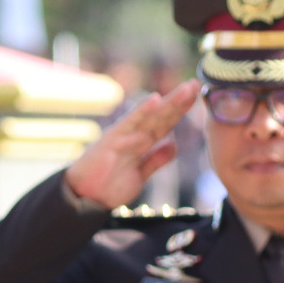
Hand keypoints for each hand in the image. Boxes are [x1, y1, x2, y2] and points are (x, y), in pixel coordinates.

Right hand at [62, 81, 200, 209]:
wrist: (86, 199)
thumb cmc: (109, 187)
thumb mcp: (141, 174)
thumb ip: (156, 160)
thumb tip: (174, 146)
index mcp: (142, 143)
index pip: (165, 123)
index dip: (181, 110)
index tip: (197, 96)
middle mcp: (135, 135)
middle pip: (162, 116)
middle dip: (179, 101)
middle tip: (196, 84)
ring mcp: (124, 135)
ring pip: (151, 116)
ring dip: (169, 102)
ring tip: (186, 88)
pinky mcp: (112, 139)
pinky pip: (130, 123)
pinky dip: (142, 110)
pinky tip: (156, 99)